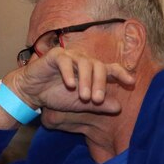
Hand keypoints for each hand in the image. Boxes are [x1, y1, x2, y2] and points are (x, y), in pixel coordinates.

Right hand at [8, 48, 134, 113]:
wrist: (33, 93)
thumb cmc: (57, 95)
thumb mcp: (81, 104)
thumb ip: (99, 105)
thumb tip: (119, 108)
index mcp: (92, 70)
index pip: (111, 68)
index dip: (122, 73)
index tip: (131, 82)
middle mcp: (84, 60)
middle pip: (99, 66)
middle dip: (100, 84)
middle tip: (97, 100)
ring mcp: (70, 56)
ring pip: (84, 63)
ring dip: (86, 81)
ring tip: (83, 97)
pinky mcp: (56, 56)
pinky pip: (65, 61)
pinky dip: (69, 73)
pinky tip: (70, 85)